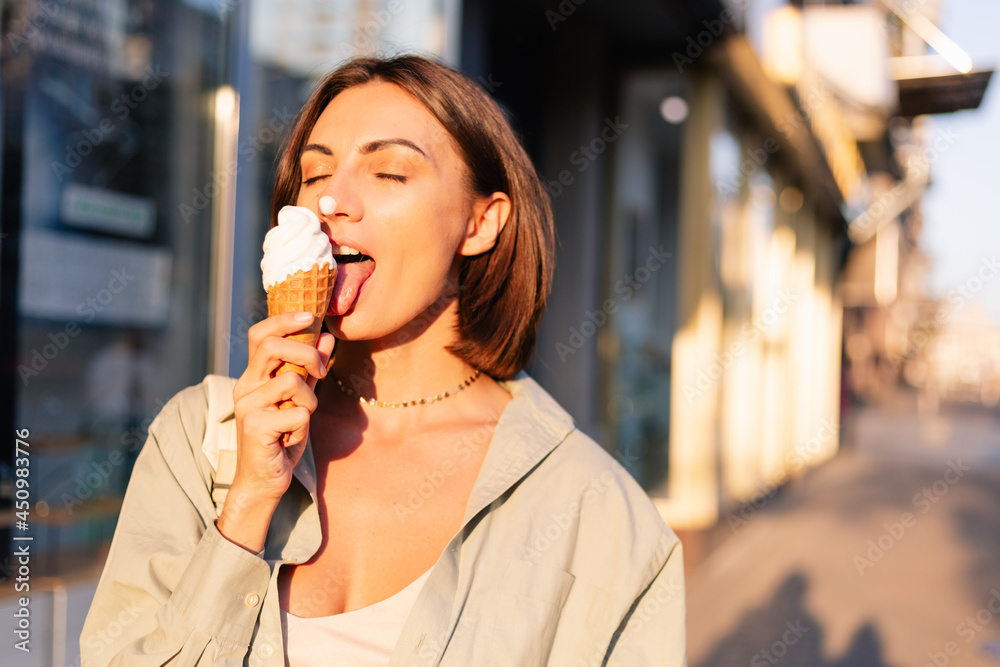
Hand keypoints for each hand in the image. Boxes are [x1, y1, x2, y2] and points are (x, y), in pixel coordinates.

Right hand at [217, 312, 333, 551]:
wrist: (266, 480)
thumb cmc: (282, 439)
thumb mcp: (301, 399)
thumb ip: (310, 370)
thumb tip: (325, 337)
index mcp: (253, 377)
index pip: (259, 334)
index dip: (284, 319)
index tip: (310, 316)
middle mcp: (244, 386)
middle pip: (272, 346)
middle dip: (307, 353)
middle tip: (321, 372)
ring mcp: (247, 406)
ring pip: (292, 381)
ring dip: (309, 401)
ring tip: (301, 418)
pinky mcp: (255, 426)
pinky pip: (297, 412)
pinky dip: (304, 425)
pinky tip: (291, 439)